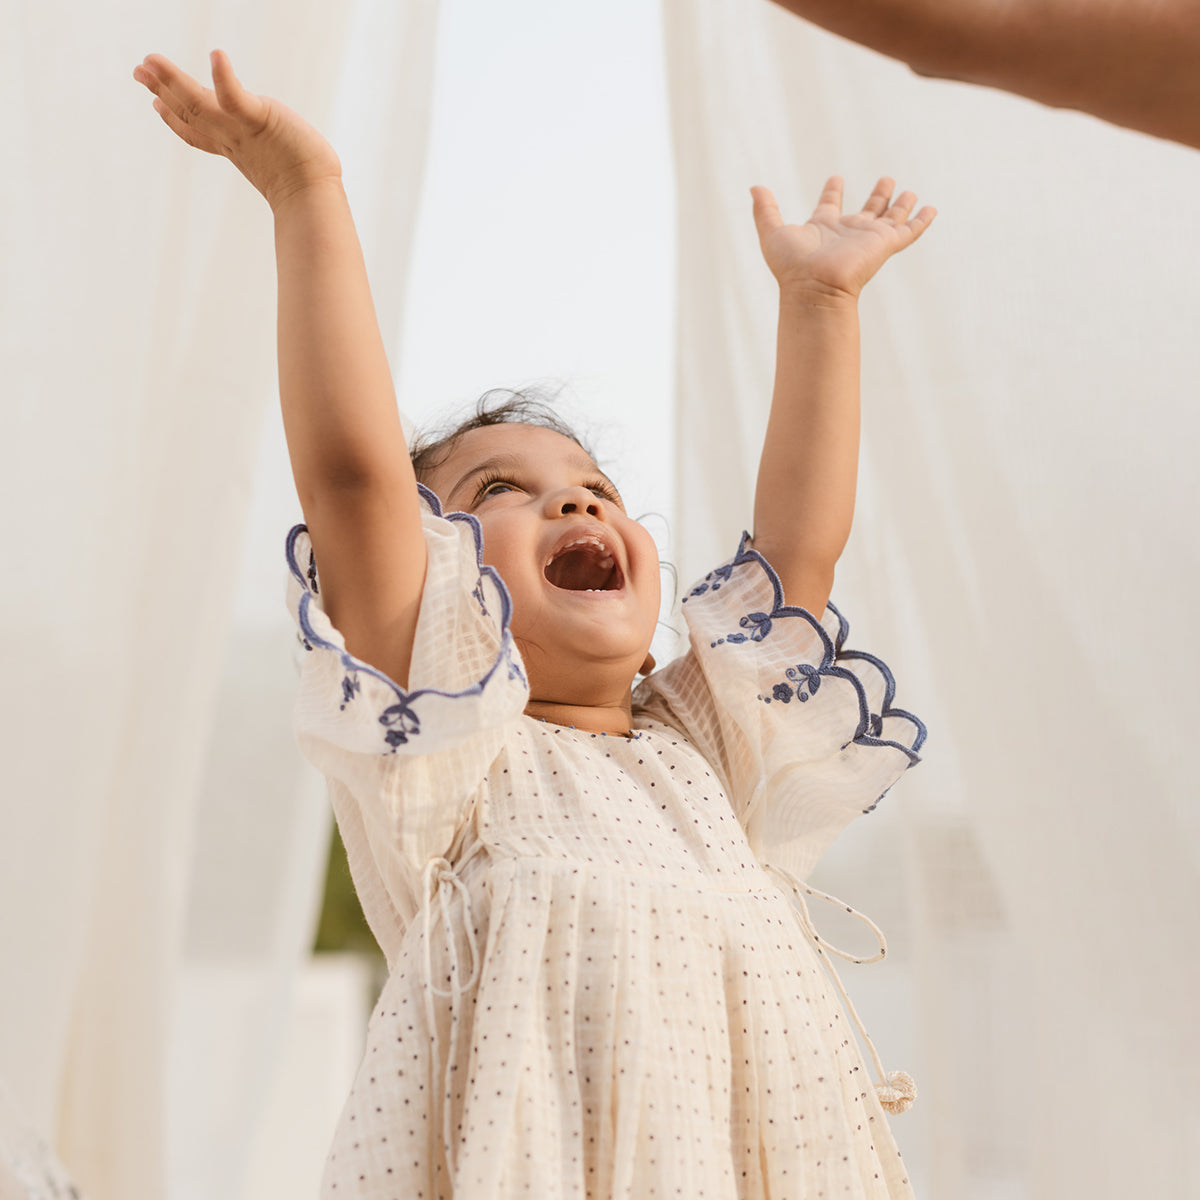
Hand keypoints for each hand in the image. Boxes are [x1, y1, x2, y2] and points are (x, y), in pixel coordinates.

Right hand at [133, 51, 341, 211]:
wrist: (313, 196)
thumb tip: (282, 164)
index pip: (199, 133)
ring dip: (172, 80)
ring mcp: (241, 130)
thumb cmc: (308, 185)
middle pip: (190, 114)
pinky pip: (235, 97)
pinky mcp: (259, 119)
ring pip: (199, 103)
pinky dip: (224, 77)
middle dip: (162, 92)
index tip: (156, 105)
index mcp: (235, 149)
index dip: (174, 120)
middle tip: (138, 70)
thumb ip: (270, 154)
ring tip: (150, 61)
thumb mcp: (279, 165)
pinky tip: (216, 55)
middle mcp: (231, 139)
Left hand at [751, 177, 935, 299]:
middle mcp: (848, 233)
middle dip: (876, 196)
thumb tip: (754, 187)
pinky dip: (921, 221)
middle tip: (886, 180)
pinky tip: (932, 210)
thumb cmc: (792, 266)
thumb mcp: (772, 232)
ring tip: (909, 191)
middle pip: (866, 211)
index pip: (830, 206)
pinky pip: (909, 230)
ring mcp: (868, 238)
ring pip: (890, 218)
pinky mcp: (885, 244)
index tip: (835, 179)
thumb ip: (764, 209)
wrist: (815, 287)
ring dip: (900, 205)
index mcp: (824, 228)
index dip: (832, 192)